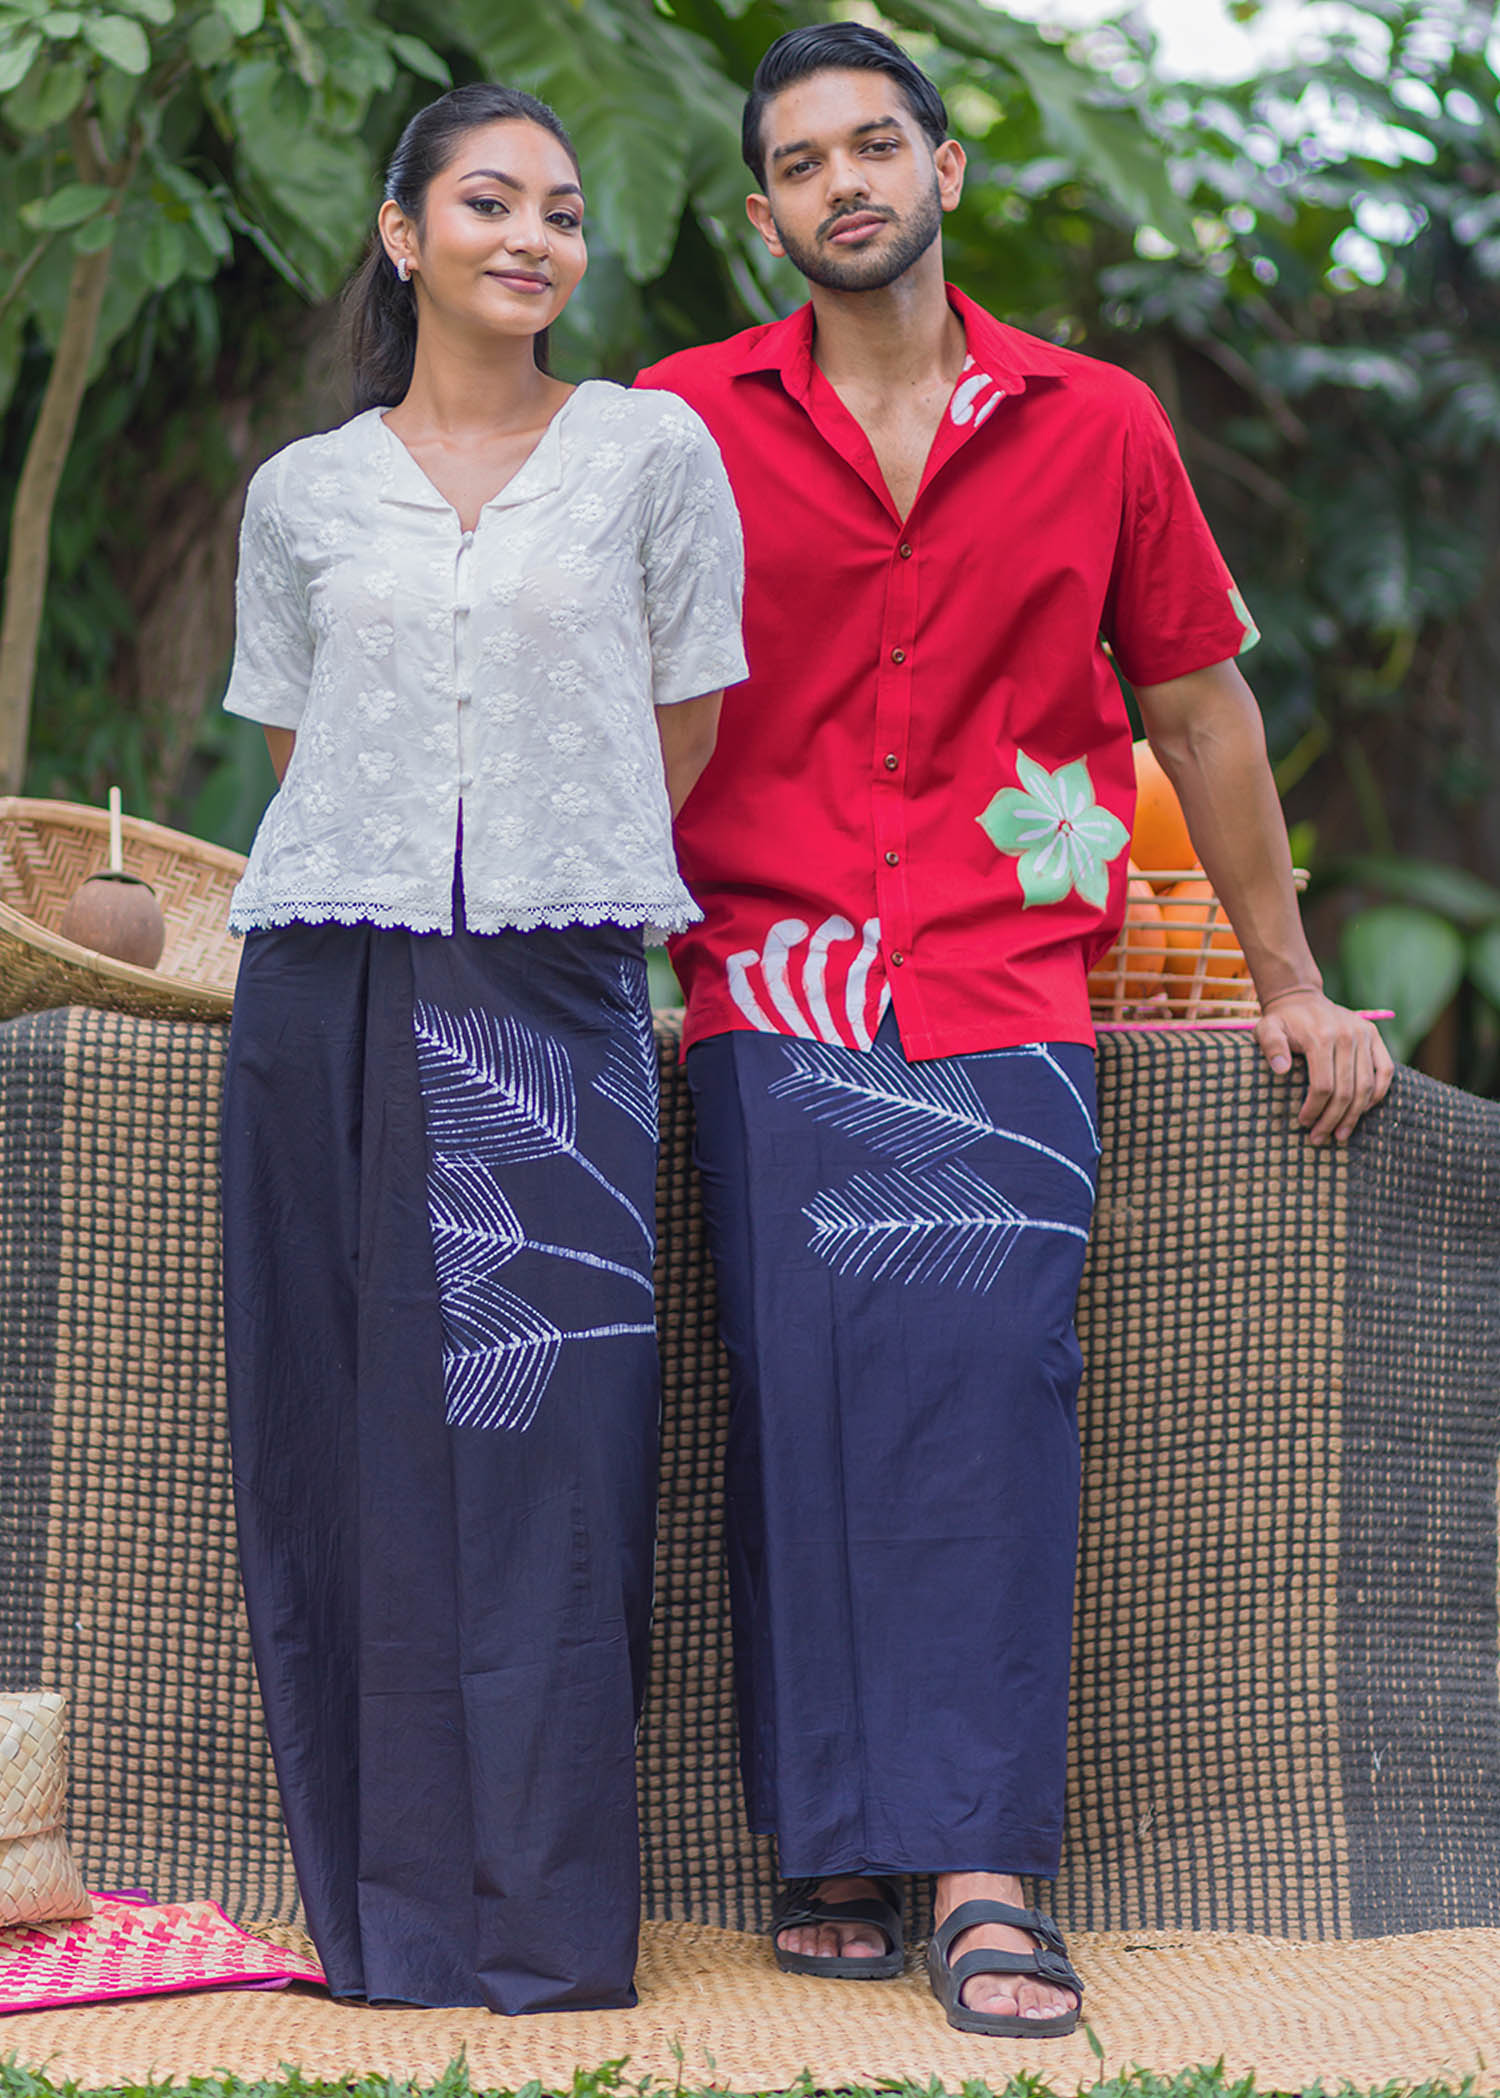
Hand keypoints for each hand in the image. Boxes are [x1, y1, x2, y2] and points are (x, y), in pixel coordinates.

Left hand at [1255, 990, 1394, 1145]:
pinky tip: (1363, 1111)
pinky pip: (1385, 1070)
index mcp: (1321, 1036)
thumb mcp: (1266, 1029)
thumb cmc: (1282, 1021)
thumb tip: (1281, 1070)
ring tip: (1341, 1134)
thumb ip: (1271, 1047)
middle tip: (1321, 1138)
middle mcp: (1347, 1035)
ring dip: (1355, 1115)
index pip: (1323, 1085)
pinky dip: (1377, 1094)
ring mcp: (1364, 1035)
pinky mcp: (1375, 1036)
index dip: (1315, 1109)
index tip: (1304, 1123)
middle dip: (1333, 1119)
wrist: (1301, 998)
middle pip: (1346, 1090)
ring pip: (1367, 1085)